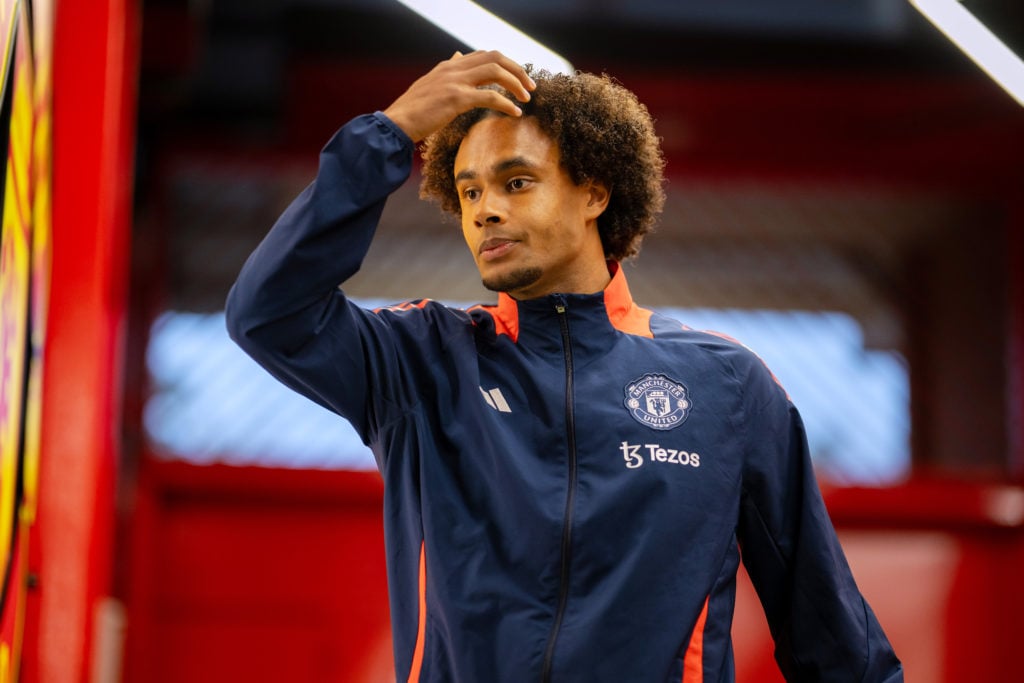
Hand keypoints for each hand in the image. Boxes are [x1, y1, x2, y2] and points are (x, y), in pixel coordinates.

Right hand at [383, 50, 535, 142]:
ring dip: (516, 84)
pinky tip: (515, 112)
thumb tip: (458, 56)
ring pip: (496, 71)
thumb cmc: (412, 112)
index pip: (484, 55)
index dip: (506, 64)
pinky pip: (490, 96)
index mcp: (449, 66)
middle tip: (531, 86)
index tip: (518, 78)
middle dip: (517, 70)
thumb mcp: (429, 85)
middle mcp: (453, 68)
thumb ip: (447, 72)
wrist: (396, 123)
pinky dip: (507, 103)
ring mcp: (455, 81)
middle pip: (495, 57)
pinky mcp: (456, 98)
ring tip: (527, 98)